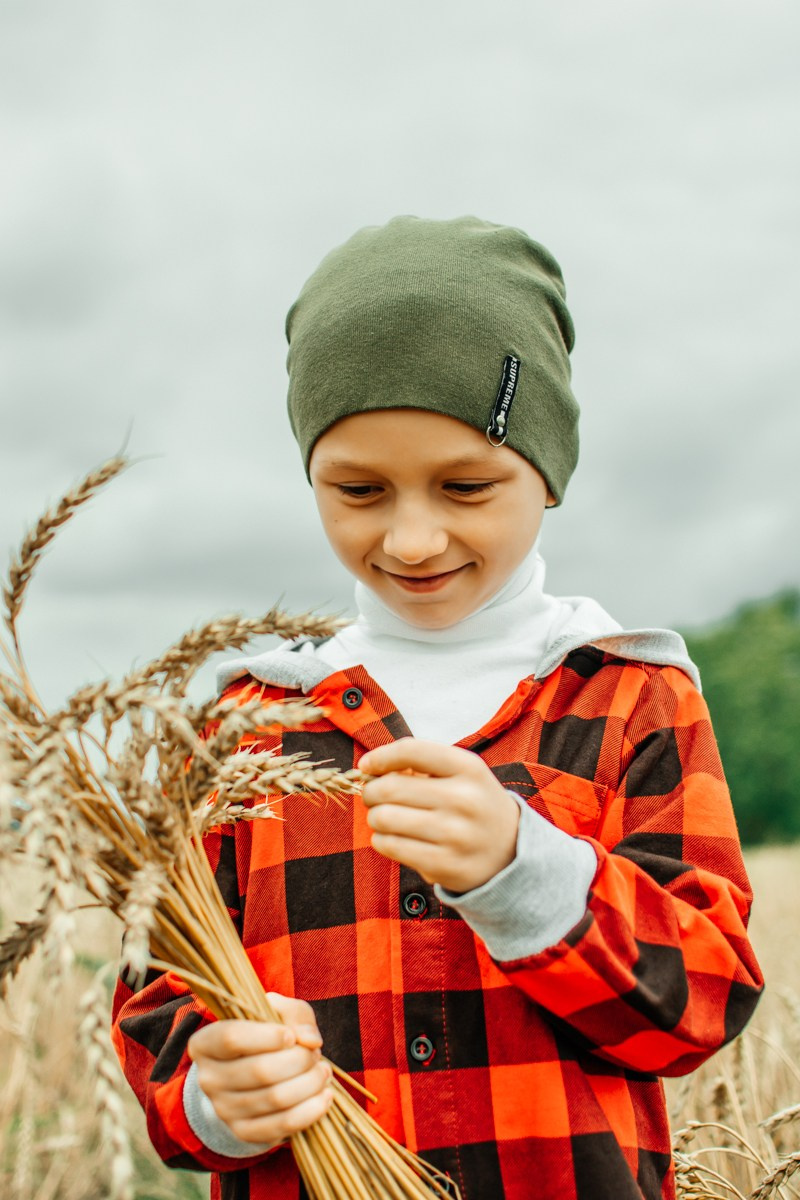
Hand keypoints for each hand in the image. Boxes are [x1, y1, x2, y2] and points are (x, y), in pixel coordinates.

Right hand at [187, 992, 332, 1147]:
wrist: (252, 1075)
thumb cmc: (266, 1035)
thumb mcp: (277, 1012)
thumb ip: (295, 1015)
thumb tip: (310, 1040)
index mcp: (205, 1043)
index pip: (231, 1038)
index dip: (267, 1036)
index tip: (292, 1035)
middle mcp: (208, 1079)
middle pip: (259, 1071)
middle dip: (299, 1060)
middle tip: (315, 1053)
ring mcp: (224, 1110)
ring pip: (275, 1098)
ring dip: (309, 1083)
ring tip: (322, 1071)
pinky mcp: (244, 1132)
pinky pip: (282, 1125)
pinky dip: (310, 1110)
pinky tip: (324, 1096)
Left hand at [359, 739, 519, 893]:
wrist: (510, 853)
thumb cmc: (473, 805)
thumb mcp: (463, 774)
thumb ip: (422, 763)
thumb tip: (370, 768)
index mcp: (469, 768)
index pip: (411, 751)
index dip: (380, 756)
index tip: (366, 765)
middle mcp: (464, 799)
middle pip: (389, 788)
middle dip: (371, 791)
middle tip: (374, 796)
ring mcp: (455, 835)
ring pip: (384, 818)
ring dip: (375, 817)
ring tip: (385, 818)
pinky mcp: (444, 865)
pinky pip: (390, 846)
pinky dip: (381, 840)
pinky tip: (392, 838)